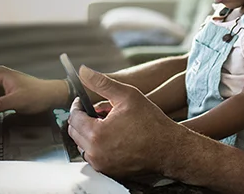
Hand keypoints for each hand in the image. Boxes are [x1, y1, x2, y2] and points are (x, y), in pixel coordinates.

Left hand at [66, 66, 186, 177]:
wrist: (170, 149)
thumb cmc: (152, 123)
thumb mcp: (127, 96)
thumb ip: (102, 83)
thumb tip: (83, 71)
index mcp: (96, 134)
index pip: (73, 117)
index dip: (77, 106)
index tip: (83, 101)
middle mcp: (95, 152)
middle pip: (75, 132)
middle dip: (84, 119)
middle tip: (101, 111)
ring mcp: (101, 164)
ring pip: (82, 144)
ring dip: (89, 133)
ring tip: (109, 124)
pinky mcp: (108, 171)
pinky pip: (93, 155)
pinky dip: (97, 145)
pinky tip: (114, 137)